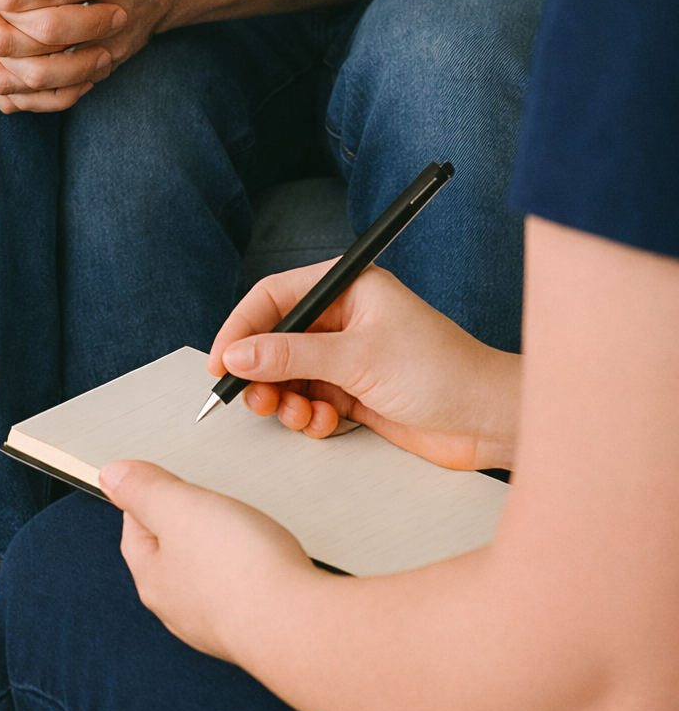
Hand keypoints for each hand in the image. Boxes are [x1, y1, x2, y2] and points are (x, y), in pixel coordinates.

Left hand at [99, 459, 317, 664]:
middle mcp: (179, 608)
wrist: (298, 627)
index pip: (134, 529)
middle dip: (185, 525)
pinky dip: (247, 571)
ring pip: (206, 575)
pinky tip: (264, 560)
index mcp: (152, 578)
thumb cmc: (237, 569)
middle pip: (170, 554)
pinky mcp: (254, 628)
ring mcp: (217, 623)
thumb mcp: (179, 509)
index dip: (149, 497)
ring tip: (239, 527)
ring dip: (218, 549)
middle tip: (205, 500)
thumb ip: (144, 489)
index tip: (167, 479)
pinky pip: (240, 591)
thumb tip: (111, 475)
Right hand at [208, 263, 519, 470]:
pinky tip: (328, 423)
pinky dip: (309, 416)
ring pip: (288, 375)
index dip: (241, 327)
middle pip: (276, 339)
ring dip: (285, 399)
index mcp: (349, 287)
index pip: (275, 296)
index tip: (220, 362)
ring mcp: (348, 356)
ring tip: (299, 415)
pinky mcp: (354, 392)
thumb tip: (237, 355)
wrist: (489, 421)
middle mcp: (345, 317)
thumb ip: (291, 356)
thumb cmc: (442, 372)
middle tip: (256, 400)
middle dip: (261, 372)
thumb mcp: (358, 360)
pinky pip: (309, 401)